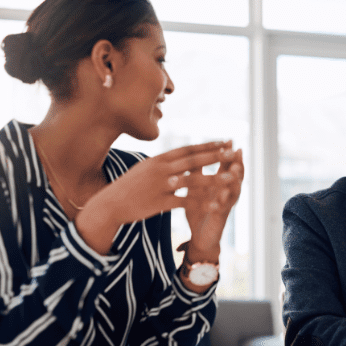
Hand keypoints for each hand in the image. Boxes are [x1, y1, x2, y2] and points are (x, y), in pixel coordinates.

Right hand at [75, 141, 230, 253]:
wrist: (110, 203)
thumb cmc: (129, 186)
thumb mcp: (145, 168)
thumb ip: (164, 162)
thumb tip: (178, 155)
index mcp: (159, 159)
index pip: (188, 149)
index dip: (207, 145)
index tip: (224, 141)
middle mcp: (161, 169)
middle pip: (193, 160)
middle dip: (215, 156)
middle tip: (234, 152)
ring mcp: (160, 185)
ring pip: (193, 180)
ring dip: (214, 179)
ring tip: (232, 177)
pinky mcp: (159, 202)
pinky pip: (184, 202)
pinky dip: (200, 203)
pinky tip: (215, 204)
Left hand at [183, 144, 243, 260]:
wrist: (199, 236)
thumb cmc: (198, 209)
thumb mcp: (195, 187)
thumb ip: (195, 171)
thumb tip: (191, 151)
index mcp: (219, 183)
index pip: (227, 165)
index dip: (229, 153)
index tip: (229, 140)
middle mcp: (226, 192)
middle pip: (236, 176)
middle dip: (238, 163)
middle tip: (239, 152)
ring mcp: (225, 205)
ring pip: (234, 192)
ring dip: (235, 182)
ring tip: (235, 172)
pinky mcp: (220, 219)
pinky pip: (222, 210)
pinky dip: (221, 204)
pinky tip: (220, 199)